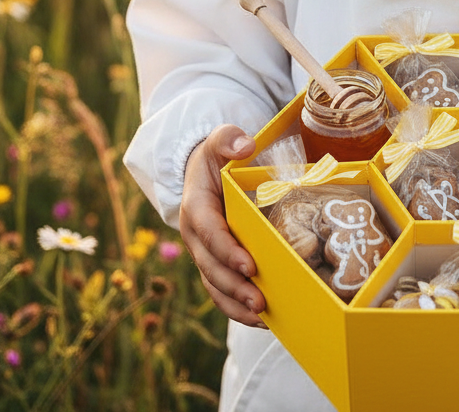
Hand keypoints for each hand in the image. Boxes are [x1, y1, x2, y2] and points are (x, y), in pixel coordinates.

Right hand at [179, 124, 266, 327]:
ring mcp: (204, 253)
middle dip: (234, 287)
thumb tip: (244, 146)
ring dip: (235, 304)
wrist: (204, 171)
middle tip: (260, 300)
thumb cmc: (215, 155)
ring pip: (214, 285)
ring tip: (262, 318)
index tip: (249, 265)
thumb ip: (228, 138)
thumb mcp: (219, 139)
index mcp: (195, 208)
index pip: (209, 233)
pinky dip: (237, 307)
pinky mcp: (215, 263)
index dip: (226, 251)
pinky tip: (262, 320)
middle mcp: (195, 236)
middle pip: (211, 267)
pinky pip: (221, 291)